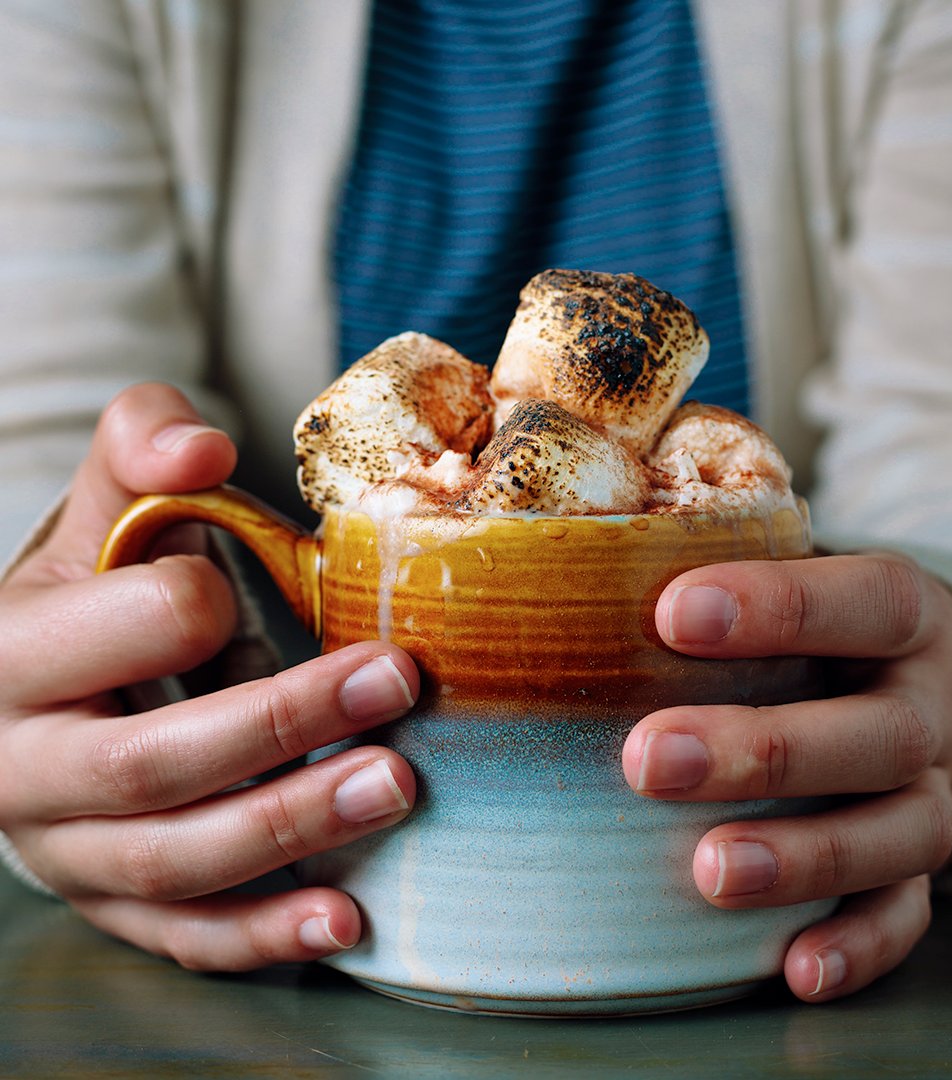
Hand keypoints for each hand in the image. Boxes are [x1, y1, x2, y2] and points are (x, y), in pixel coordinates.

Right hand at [0, 384, 418, 969]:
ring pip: (178, 863)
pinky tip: (346, 919)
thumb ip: (139, 446)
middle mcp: (25, 769)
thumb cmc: (88, 590)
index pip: (113, 632)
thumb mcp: (98, 509)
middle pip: (155, 766)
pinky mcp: (115, 901)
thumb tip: (203, 453)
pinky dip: (264, 934)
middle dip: (283, 723)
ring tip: (395, 784)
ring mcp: (68, 851)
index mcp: (12, 655)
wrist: (37, 690)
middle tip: (395, 682)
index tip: (284, 572)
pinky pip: (185, 935)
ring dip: (295, 830)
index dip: (196, 603)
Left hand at [623, 552, 951, 1000]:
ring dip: (807, 857)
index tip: (672, 614)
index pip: (867, 601)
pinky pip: (910, 914)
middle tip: (652, 760)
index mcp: (906, 617)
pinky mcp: (926, 863)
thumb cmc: (834, 626)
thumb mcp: (811, 577)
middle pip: (883, 734)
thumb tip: (583, 578)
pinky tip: (796, 966)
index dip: (779, 606)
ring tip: (712, 872)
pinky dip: (860, 946)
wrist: (938, 685)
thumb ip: (726, 571)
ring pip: (904, 831)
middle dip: (767, 751)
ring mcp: (937, 790)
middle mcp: (931, 705)